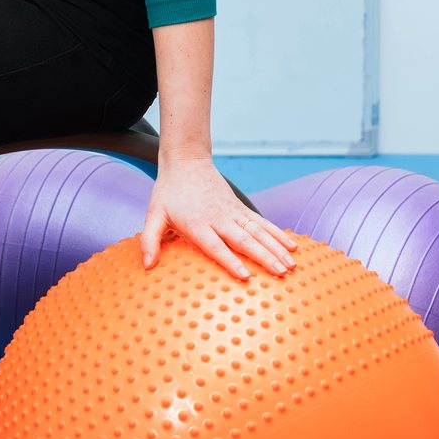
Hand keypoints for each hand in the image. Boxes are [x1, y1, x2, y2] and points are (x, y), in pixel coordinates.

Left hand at [140, 159, 296, 280]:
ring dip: (276, 248)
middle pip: (244, 241)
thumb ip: (150, 239)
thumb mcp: (153, 214)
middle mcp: (219, 219)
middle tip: (280, 273)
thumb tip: (147, 264)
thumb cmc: (168, 192)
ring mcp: (233, 213)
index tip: (244, 276)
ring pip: (258, 232)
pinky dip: (277, 234)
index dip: (229, 261)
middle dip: (264, 258)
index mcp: (197, 224)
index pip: (216, 246)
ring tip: (291, 265)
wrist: (187, 162)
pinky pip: (262, 223)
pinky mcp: (241, 208)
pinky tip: (292, 245)